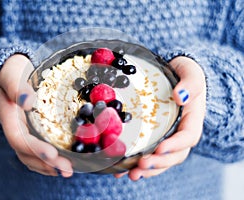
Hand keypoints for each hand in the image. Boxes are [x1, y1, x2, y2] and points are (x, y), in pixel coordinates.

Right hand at [0, 54, 72, 176]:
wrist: (11, 72)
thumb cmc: (11, 70)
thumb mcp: (12, 73)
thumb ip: (17, 87)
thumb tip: (27, 102)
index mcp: (8, 116)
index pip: (18, 138)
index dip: (34, 148)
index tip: (53, 154)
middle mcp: (15, 128)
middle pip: (26, 152)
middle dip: (47, 163)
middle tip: (67, 169)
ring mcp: (23, 131)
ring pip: (31, 156)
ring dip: (49, 166)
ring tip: (68, 171)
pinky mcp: (32, 131)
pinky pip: (37, 150)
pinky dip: (48, 160)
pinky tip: (62, 164)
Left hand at [114, 56, 205, 179]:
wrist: (174, 77)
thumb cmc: (184, 76)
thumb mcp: (191, 74)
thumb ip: (190, 84)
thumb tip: (180, 96)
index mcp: (192, 120)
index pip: (188, 137)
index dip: (175, 145)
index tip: (160, 148)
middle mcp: (180, 133)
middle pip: (174, 155)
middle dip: (158, 163)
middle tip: (141, 165)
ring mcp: (167, 138)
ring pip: (160, 160)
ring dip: (147, 170)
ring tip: (132, 174)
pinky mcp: (153, 139)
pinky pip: (147, 154)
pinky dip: (134, 164)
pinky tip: (120, 170)